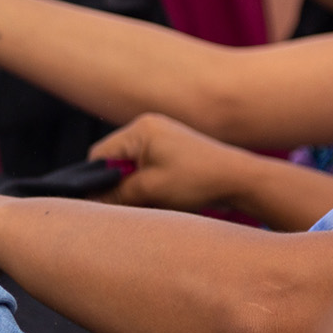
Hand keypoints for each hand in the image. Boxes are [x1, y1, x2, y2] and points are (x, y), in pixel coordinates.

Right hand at [92, 113, 247, 212]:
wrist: (240, 180)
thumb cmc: (198, 180)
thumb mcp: (150, 190)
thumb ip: (115, 194)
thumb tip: (91, 202)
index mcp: (140, 130)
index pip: (100, 155)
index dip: (97, 181)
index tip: (103, 203)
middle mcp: (149, 128)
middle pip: (115, 161)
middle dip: (118, 185)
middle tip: (128, 205)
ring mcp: (162, 138)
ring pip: (131, 168)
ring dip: (135, 188)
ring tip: (152, 201)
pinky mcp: (173, 151)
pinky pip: (147, 168)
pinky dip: (149, 185)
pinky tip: (162, 197)